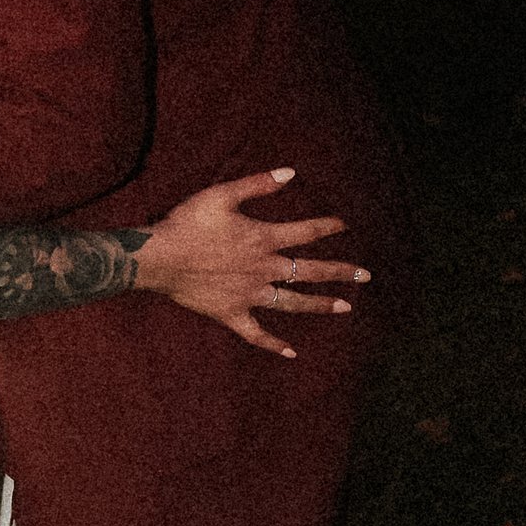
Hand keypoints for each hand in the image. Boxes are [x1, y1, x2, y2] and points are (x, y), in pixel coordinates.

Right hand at [133, 168, 367, 360]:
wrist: (159, 258)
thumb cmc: (187, 222)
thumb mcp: (222, 194)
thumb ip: (257, 184)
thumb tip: (290, 173)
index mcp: (263, 239)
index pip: (306, 232)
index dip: (327, 227)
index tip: (344, 225)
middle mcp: (263, 269)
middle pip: (310, 271)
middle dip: (340, 272)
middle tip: (365, 275)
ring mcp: (250, 295)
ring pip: (293, 303)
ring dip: (320, 304)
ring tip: (345, 307)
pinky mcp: (232, 314)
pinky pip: (257, 334)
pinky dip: (274, 344)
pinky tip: (291, 352)